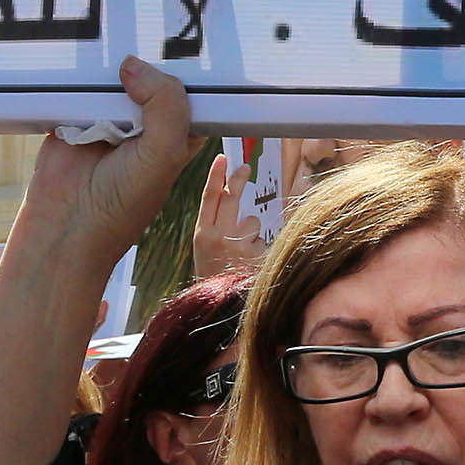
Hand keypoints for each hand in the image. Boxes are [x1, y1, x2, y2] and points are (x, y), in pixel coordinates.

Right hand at [20, 59, 197, 265]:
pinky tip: (79, 69)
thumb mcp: (162, 153)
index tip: (184, 42)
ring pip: (115, 78)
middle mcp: (145, 123)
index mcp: (176, 132)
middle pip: (151, 77)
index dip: (188, 70)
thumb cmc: (122, 203)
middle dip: (145, 62)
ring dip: (108, 71)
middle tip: (139, 39)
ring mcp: (110, 118)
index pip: (190, 90)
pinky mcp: (76, 115)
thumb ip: (165, 105)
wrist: (65, 224)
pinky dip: (77, 80)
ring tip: (106, 52)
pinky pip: (79, 86)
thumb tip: (133, 65)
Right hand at [192, 152, 266, 279]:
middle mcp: (217, 237)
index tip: (222, 158)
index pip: (208, 197)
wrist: (220, 306)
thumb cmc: (215, 272)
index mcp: (202, 234)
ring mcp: (237, 246)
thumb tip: (232, 195)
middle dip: (239, 179)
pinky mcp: (255, 255)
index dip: (216, 176)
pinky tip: (251, 264)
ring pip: (252, 221)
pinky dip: (260, 249)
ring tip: (243, 252)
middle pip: (231, 198)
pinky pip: (263, 240)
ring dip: (252, 231)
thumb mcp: (206, 248)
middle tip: (246, 167)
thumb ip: (215, 225)